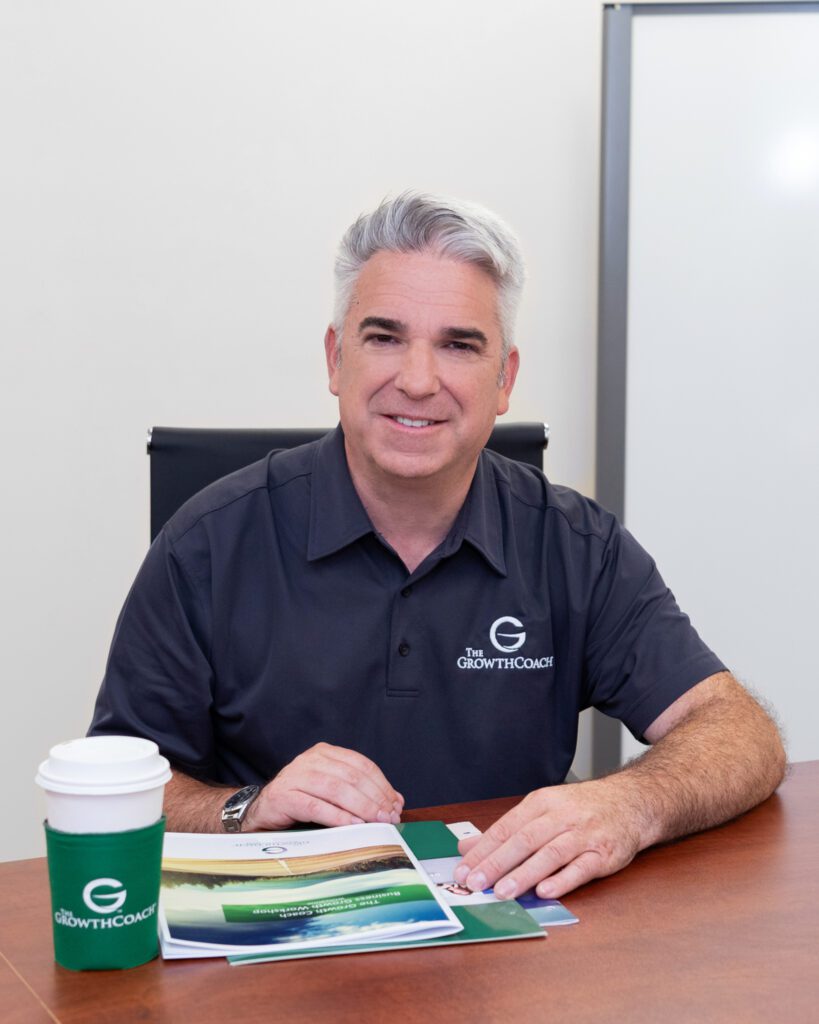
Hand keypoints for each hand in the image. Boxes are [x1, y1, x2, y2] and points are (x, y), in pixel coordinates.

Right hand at [244, 742, 403, 830]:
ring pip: (336, 789)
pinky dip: (338, 817)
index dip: (381, 785)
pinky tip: (353, 826)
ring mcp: (296, 776)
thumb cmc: (301, 800)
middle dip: (375, 798)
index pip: (361, 765)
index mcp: (325, 753)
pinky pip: (316, 806)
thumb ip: (360, 792)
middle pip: (351, 777)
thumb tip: (395, 802)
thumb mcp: (332, 791)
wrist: (262, 810)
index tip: (395, 804)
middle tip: (390, 817)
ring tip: (376, 822)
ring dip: (361, 807)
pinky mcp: (285, 796)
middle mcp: (310, 760)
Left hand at [454, 778, 645, 899]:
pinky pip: (581, 867)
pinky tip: (545, 891)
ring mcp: (584, 834)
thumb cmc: (581, 809)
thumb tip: (469, 848)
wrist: (631, 801)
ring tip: (502, 892)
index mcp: (542, 803)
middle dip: (497, 863)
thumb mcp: (543, 809)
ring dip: (524, 874)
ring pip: (550, 854)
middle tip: (475, 882)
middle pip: (524, 840)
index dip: (484, 849)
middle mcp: (561, 816)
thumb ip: (508, 830)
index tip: (464, 868)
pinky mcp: (604, 853)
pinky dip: (563, 880)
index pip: (507, 827)